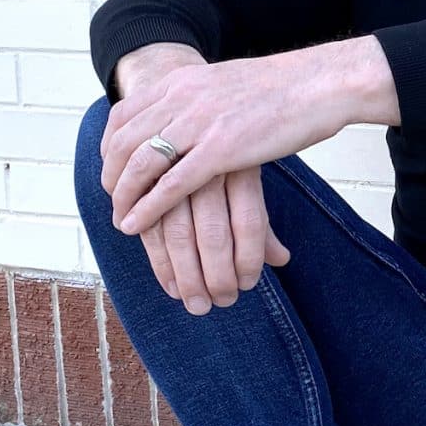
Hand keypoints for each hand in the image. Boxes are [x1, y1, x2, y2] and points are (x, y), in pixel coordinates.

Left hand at [107, 45, 294, 314]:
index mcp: (182, 81)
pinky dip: (147, 208)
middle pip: (124, 142)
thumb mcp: (225, 84)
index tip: (111, 170)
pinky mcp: (222, 150)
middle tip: (112, 200)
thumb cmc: (282, 88)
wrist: (318, 83)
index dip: (110, 147)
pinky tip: (137, 225)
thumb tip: (190, 114)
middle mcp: (182, 98)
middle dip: (111, 176)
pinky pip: (171, 184)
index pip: (124, 115)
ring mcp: (200, 123)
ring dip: (123, 196)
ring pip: (141, 164)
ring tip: (121, 219)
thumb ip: (200, 98)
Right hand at [136, 167, 291, 315]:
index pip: (250, 222)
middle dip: (217, 276)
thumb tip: (281, 259)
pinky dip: (160, 263)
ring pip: (179, 234)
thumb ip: (259, 222)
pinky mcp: (143, 186)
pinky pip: (152, 230)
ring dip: (187, 277)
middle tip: (220, 302)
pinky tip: (172, 287)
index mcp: (240, 167)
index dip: (249, 259)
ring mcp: (173, 176)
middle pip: (214, 233)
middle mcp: (207, 170)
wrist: (183, 121)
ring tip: (196, 303)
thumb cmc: (220, 158)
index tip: (247, 285)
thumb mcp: (247, 182)